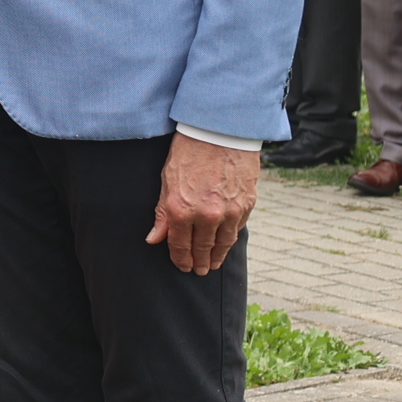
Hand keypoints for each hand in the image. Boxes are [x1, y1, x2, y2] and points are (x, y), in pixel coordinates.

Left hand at [144, 132, 257, 273]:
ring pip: (223, 244)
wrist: (220, 130)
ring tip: (213, 264)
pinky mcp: (247, 204)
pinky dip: (231, 239)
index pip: (179, 245)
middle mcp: (206, 216)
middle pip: (202, 249)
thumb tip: (154, 239)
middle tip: (198, 271)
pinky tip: (227, 243)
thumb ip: (162, 213)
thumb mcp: (167, 180)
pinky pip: (238, 229)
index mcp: (182, 210)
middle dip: (199, 262)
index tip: (182, 266)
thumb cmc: (188, 151)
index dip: (180, 259)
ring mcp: (229, 212)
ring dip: (217, 257)